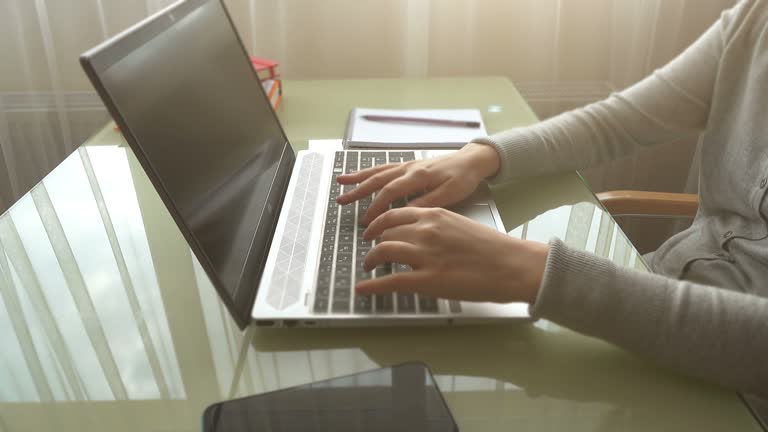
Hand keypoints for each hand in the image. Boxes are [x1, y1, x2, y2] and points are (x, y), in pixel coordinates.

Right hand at [336, 143, 499, 224]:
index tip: (366, 223)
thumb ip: (427, 202)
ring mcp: (407, 165)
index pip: (390, 192)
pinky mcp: (409, 165)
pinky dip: (370, 171)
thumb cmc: (463, 178)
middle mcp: (409, 168)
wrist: (472, 160)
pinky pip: (384, 167)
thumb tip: (405, 212)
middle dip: (358, 191)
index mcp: (418, 176)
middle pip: (378, 179)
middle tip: (341, 201)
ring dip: (359, 178)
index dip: (376, 207)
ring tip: (341, 183)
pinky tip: (360, 176)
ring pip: (378, 171)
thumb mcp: (450, 194)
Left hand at [356, 207, 549, 303]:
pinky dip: (372, 285)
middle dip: (375, 242)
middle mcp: (425, 230)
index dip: (380, 223)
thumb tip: (424, 237)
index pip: (395, 214)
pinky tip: (363, 288)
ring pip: (383, 251)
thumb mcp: (461, 226)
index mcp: (435, 215)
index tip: (374, 230)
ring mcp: (424, 254)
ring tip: (369, 266)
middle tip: (371, 250)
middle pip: (386, 232)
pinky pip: (390, 281)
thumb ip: (439, 228)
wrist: (511, 264)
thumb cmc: (494, 249)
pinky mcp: (426, 279)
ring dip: (371, 260)